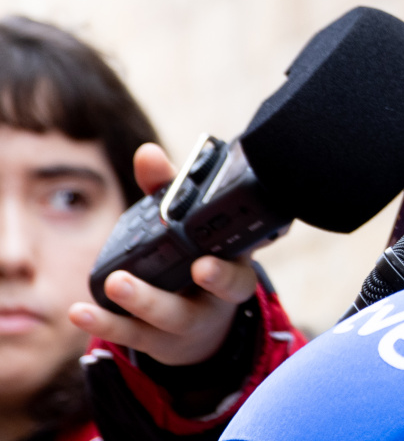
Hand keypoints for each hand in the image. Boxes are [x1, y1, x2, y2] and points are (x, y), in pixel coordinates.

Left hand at [68, 143, 260, 365]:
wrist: (203, 321)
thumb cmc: (198, 255)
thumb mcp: (193, 225)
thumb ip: (170, 188)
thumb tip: (147, 152)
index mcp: (233, 268)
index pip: (237, 273)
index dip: (224, 273)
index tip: (205, 264)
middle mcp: (213, 300)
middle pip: (205, 299)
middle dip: (185, 288)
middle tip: (176, 271)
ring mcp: (184, 323)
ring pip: (167, 318)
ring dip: (141, 302)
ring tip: (116, 283)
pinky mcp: (154, 339)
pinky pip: (129, 334)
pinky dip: (104, 323)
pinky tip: (78, 312)